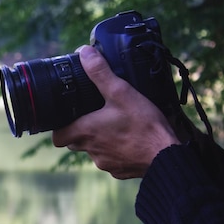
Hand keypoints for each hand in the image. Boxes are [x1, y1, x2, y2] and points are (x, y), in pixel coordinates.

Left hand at [51, 45, 179, 178]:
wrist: (166, 156)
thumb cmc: (143, 125)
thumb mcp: (121, 92)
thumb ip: (100, 72)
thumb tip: (83, 52)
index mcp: (86, 132)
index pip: (57, 137)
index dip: (59, 128)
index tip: (67, 118)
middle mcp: (91, 151)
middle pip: (74, 143)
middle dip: (80, 131)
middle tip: (92, 116)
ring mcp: (106, 163)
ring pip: (94, 151)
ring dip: (100, 140)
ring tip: (114, 126)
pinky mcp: (120, 171)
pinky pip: (112, 160)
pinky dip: (116, 151)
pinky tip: (129, 140)